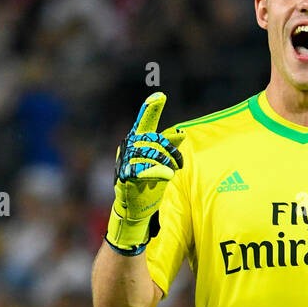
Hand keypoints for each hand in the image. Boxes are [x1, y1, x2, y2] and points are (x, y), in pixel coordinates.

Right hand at [106, 92, 184, 254]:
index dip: (151, 108)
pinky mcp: (126, 176)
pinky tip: (168, 175)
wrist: (133, 210)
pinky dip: (159, 171)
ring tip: (170, 172)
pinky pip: (145, 169)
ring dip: (166, 162)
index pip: (144, 121)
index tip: (160, 96)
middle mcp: (129, 148)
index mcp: (137, 142)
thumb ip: (168, 149)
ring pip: (151, 153)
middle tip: (178, 162)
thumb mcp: (161, 165)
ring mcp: (126, 161)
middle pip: (154, 139)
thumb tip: (181, 133)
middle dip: (170, 149)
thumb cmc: (147, 185)